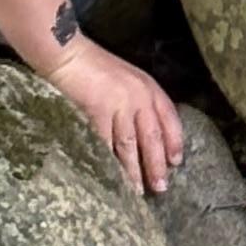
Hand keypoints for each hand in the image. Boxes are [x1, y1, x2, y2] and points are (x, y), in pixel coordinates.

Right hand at [47, 36, 186, 193]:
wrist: (69, 54)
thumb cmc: (95, 66)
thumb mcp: (126, 78)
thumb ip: (138, 101)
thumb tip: (144, 131)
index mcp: (148, 86)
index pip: (169, 116)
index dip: (174, 140)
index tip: (176, 161)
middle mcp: (139, 95)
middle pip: (153, 136)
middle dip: (157, 163)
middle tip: (161, 187)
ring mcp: (120, 104)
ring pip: (131, 145)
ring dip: (135, 170)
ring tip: (138, 191)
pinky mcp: (99, 112)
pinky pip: (106, 144)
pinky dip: (110, 163)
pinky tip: (111, 178)